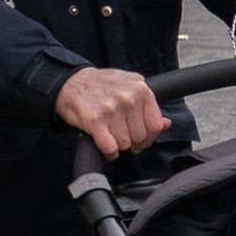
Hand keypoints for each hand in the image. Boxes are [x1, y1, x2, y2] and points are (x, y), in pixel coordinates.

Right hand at [55, 67, 169, 157]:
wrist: (69, 82)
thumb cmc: (101, 86)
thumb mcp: (129, 87)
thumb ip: (148, 105)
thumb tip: (166, 124)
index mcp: (141, 89)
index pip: (155, 125)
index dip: (149, 138)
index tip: (141, 140)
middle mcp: (129, 99)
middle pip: (139, 137)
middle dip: (131, 141)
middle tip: (120, 135)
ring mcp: (111, 109)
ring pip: (125, 144)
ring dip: (118, 145)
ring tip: (109, 135)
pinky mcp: (94, 121)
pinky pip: (110, 148)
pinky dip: (109, 152)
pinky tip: (105, 147)